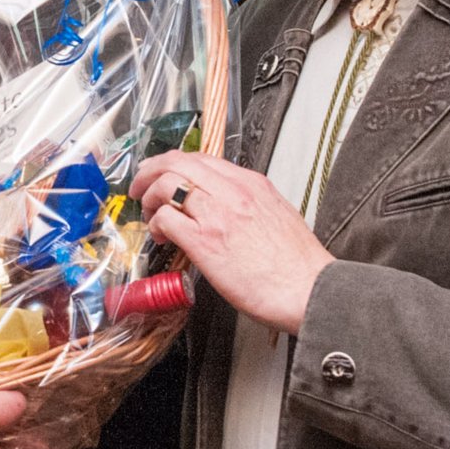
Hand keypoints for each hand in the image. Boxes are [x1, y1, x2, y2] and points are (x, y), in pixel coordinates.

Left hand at [131, 152, 332, 333]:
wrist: (309, 290)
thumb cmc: (296, 264)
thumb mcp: (276, 214)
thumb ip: (249, 203)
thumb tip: (223, 205)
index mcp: (251, 183)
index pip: (200, 158)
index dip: (173, 163)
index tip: (161, 173)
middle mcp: (232, 191)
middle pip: (177, 162)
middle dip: (150, 172)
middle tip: (140, 187)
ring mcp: (217, 214)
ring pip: (166, 184)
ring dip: (150, 198)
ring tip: (150, 216)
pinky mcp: (204, 241)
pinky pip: (166, 218)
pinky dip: (156, 224)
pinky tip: (159, 236)